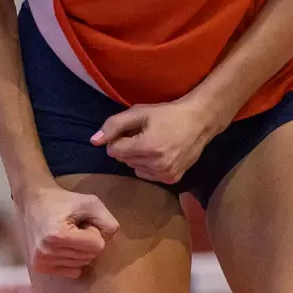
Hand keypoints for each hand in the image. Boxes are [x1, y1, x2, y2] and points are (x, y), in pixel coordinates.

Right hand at [16, 184, 120, 278]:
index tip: (81, 222)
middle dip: (87, 241)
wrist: (33, 201)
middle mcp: (47, 251)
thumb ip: (107, 220)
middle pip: (90, 257)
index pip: (97, 246)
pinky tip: (62, 246)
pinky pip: (72, 272)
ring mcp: (42, 261)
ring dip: (79, 250)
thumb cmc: (63, 201)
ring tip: (67, 234)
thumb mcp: (90, 202)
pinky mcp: (39, 267)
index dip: (94, 231)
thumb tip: (111, 238)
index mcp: (58, 235)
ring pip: (81, 265)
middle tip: (73, 227)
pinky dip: (72, 260)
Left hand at [93, 96, 222, 184]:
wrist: (199, 122)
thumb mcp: (139, 112)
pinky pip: (147, 175)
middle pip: (123, 160)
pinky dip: (148, 165)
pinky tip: (159, 153)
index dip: (119, 139)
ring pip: (134, 168)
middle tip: (143, 135)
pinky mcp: (171, 179)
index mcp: (147, 147)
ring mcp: (165, 174)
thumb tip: (93, 141)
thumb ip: (114, 125)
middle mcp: (156, 164)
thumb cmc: (167, 114)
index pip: (114, 151)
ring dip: (137, 158)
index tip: (131, 130)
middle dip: (128, 148)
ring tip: (152, 143)